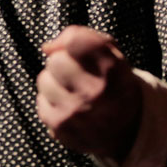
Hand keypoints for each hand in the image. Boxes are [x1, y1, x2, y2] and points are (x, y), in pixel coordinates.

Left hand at [36, 25, 142, 161]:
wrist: (127, 129)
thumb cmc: (112, 84)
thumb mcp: (112, 55)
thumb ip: (83, 37)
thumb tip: (47, 47)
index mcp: (111, 69)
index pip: (75, 40)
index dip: (72, 42)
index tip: (78, 51)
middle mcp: (95, 91)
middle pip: (55, 60)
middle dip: (62, 64)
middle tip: (76, 75)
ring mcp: (76, 111)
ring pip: (43, 80)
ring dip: (54, 84)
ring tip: (72, 92)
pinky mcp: (60, 126)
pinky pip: (40, 101)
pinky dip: (51, 103)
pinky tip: (68, 107)